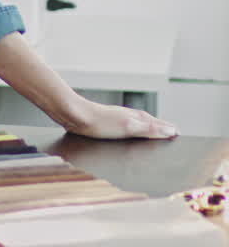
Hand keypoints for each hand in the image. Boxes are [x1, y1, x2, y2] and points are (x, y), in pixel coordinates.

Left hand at [63, 99, 178, 139]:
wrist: (74, 116)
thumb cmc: (100, 122)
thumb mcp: (128, 128)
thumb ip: (150, 130)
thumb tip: (172, 130)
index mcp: (137, 117)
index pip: (159, 124)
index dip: (169, 130)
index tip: (179, 135)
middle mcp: (130, 116)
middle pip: (151, 123)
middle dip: (161, 130)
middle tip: (171, 136)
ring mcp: (119, 119)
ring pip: (138, 125)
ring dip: (148, 131)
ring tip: (154, 137)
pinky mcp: (108, 123)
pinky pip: (127, 128)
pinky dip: (134, 133)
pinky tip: (129, 137)